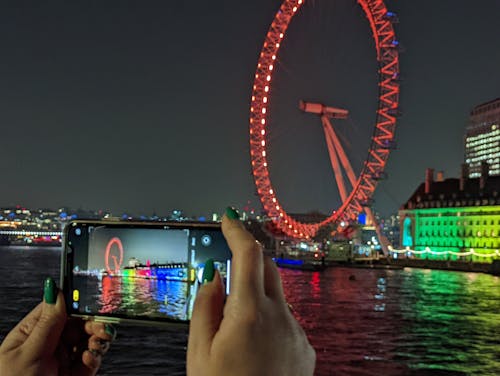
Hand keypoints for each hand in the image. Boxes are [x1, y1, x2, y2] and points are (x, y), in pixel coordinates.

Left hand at [0, 278, 115, 375]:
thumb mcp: (29, 352)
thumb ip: (48, 323)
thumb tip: (55, 290)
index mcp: (32, 332)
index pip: (59, 308)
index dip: (77, 303)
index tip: (92, 302)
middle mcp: (49, 343)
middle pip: (79, 323)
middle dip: (93, 323)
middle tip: (101, 326)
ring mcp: (62, 359)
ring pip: (88, 341)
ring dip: (97, 339)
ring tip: (98, 342)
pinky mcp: (73, 374)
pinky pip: (91, 360)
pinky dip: (94, 357)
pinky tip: (90, 358)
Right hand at [187, 208, 315, 375]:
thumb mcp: (199, 352)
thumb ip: (205, 305)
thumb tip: (214, 274)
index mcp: (249, 314)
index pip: (246, 254)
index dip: (236, 230)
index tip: (228, 217)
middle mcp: (280, 317)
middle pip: (266, 268)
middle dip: (247, 259)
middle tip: (226, 265)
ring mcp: (297, 333)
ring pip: (275, 296)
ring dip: (255, 296)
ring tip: (235, 331)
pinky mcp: (306, 349)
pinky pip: (285, 320)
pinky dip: (269, 320)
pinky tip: (255, 349)